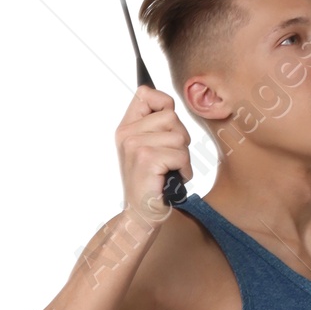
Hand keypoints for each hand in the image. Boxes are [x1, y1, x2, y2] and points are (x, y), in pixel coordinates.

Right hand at [115, 86, 191, 224]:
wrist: (141, 216)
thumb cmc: (150, 184)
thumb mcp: (147, 149)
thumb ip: (154, 125)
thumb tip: (169, 103)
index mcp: (125, 128)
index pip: (145, 93)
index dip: (164, 103)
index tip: (167, 127)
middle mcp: (126, 134)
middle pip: (171, 116)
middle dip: (180, 139)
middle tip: (170, 160)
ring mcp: (134, 146)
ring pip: (179, 137)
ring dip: (183, 158)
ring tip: (170, 171)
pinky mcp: (146, 160)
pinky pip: (181, 154)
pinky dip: (184, 170)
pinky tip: (173, 180)